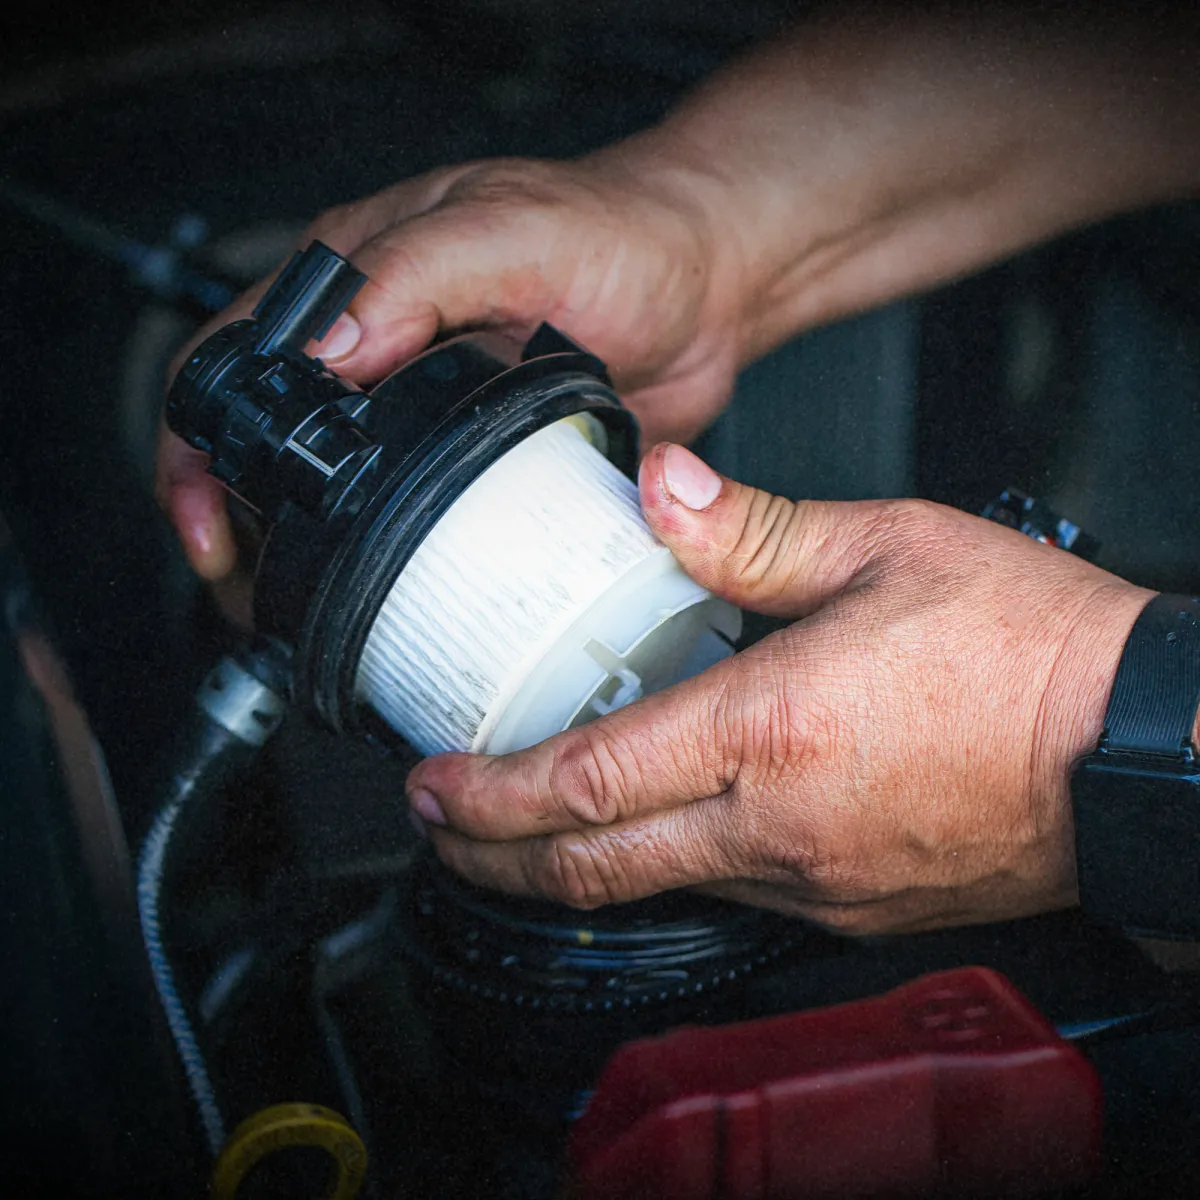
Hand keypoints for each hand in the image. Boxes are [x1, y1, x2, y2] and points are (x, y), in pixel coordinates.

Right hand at [155, 151, 742, 580]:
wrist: (710, 291)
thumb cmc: (621, 235)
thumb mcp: (513, 232)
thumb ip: (413, 275)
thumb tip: (324, 350)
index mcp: (357, 279)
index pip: (237, 359)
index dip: (201, 442)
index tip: (209, 516)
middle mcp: (379, 350)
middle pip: (267, 442)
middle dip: (239, 519)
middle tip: (249, 587)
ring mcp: (426, 412)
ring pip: (335, 493)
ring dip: (307, 553)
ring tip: (303, 612)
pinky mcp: (479, 462)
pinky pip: (420, 522)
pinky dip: (397, 563)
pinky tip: (397, 597)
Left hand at [404, 445, 1150, 934]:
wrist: (1137, 748)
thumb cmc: (1029, 648)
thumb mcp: (886, 548)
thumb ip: (749, 528)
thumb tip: (659, 489)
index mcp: (774, 727)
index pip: (589, 781)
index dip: (492, 793)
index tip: (434, 783)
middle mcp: (780, 827)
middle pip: (594, 866)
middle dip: (496, 854)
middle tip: (442, 825)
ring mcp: (814, 884)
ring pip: (653, 891)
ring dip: (569, 866)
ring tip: (519, 826)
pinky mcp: (849, 910)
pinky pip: (726, 897)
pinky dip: (658, 871)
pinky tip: (648, 831)